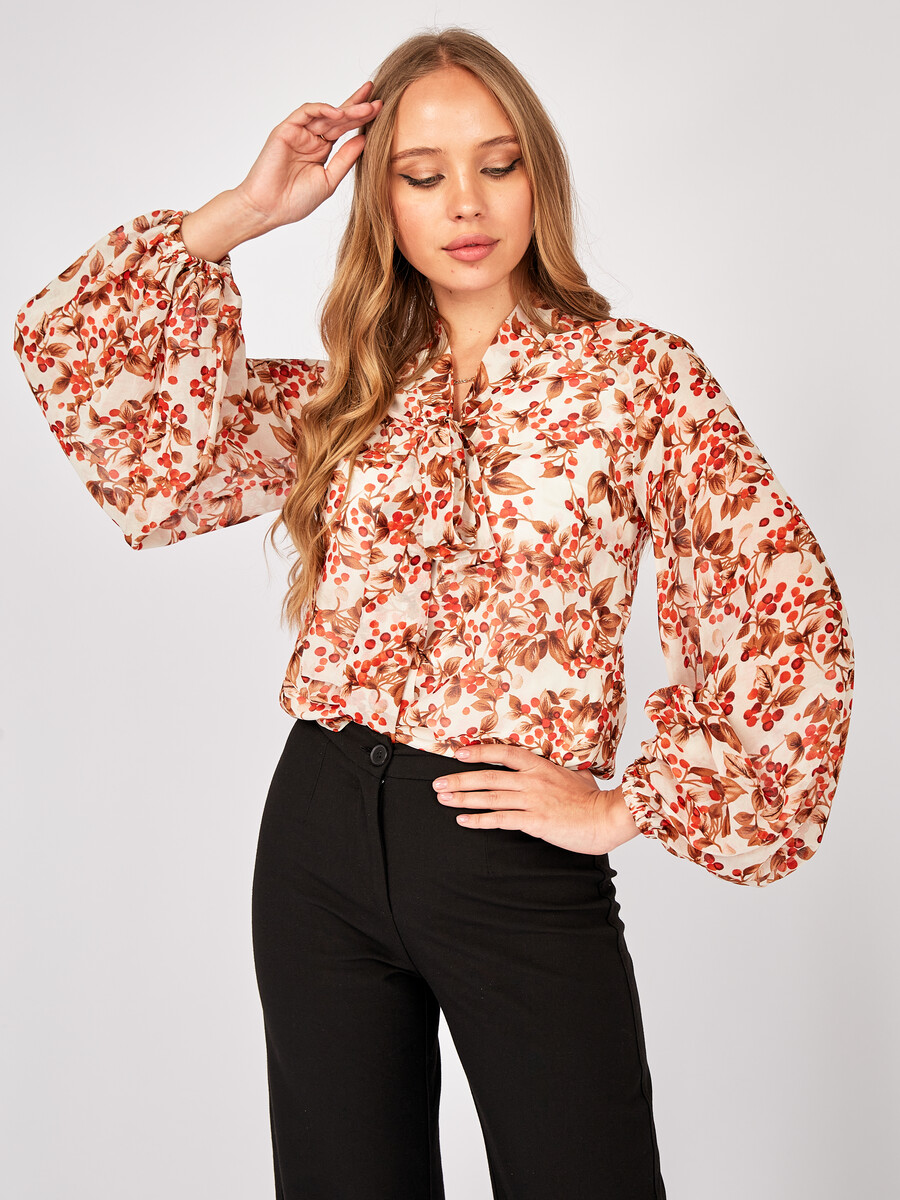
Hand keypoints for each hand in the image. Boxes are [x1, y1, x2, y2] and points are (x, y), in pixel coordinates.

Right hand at [234, 81, 383, 232]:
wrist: (269, 209)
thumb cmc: (296, 200)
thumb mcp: (329, 180)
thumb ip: (345, 159)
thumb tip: (364, 139)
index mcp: (322, 150)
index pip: (344, 128)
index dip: (361, 118)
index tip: (379, 109)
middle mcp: (311, 138)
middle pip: (338, 118)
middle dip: (358, 109)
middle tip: (378, 102)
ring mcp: (299, 132)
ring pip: (325, 114)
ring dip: (346, 110)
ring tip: (366, 108)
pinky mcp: (286, 130)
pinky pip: (305, 112)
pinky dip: (322, 110)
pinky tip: (338, 113)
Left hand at [432, 743, 642, 856]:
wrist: (607, 818)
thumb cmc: (594, 798)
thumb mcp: (575, 773)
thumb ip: (555, 770)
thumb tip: (548, 767)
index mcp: (541, 765)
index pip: (504, 754)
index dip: (478, 752)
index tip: (457, 753)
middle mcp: (533, 780)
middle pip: (489, 776)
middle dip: (460, 779)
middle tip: (438, 783)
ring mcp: (533, 800)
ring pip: (490, 797)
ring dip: (463, 798)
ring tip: (443, 799)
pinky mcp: (535, 821)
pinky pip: (501, 819)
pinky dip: (480, 820)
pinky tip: (464, 821)